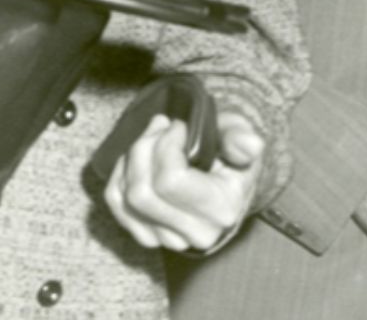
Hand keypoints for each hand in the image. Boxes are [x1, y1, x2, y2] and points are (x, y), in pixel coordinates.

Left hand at [103, 111, 263, 252]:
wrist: (226, 183)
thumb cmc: (231, 155)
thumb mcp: (239, 138)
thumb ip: (242, 138)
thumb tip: (250, 144)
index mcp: (222, 210)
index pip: (171, 181)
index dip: (166, 145)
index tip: (179, 126)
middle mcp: (197, 233)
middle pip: (142, 192)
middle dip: (144, 148)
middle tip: (160, 127)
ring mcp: (170, 241)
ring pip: (126, 199)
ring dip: (131, 160)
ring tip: (151, 139)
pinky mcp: (149, 238)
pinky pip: (117, 207)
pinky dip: (119, 177)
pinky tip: (137, 159)